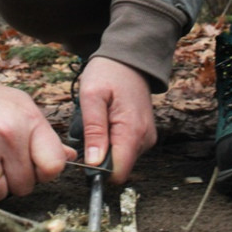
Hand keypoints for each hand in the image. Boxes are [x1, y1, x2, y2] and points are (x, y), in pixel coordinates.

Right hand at [0, 74, 75, 200]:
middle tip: (5, 162)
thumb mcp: (25, 109)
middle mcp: (8, 134)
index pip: (54, 166)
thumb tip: (70, 157)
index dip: (45, 173)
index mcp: (30, 122)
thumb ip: (45, 137)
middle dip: (16, 180)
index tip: (34, 166)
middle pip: (25, 186)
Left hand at [78, 57, 156, 183]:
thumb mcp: (91, 95)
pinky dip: (112, 140)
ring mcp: (146, 137)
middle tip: (89, 126)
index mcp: (132, 131)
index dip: (97, 169)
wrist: (128, 59)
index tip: (84, 152)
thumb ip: (93, 130)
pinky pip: (125, 149)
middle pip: (117, 167)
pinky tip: (107, 120)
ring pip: (120, 159)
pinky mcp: (144, 135)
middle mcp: (144, 138)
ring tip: (98, 120)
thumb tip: (94, 163)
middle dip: (98, 155)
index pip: (117, 172)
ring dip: (104, 146)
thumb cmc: (108, 73)